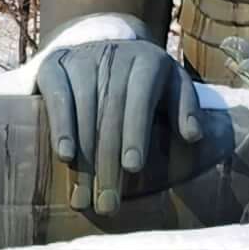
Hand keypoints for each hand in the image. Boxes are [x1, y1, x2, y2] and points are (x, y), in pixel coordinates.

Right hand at [33, 28, 205, 215]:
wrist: (108, 46)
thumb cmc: (147, 79)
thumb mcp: (174, 86)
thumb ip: (186, 109)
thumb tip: (193, 136)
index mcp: (148, 61)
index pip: (139, 99)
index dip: (136, 133)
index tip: (133, 167)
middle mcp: (114, 56)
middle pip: (109, 112)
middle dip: (107, 160)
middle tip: (108, 203)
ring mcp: (81, 60)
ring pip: (82, 111)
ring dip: (84, 157)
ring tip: (84, 196)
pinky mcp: (54, 66)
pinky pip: (57, 98)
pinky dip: (60, 128)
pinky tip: (65, 157)